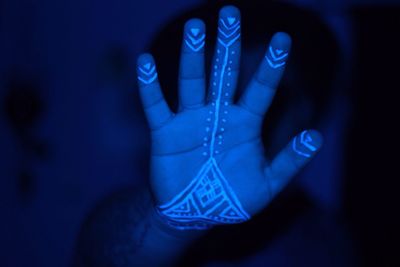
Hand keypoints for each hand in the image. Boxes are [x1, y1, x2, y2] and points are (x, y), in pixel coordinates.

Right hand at [136, 6, 321, 229]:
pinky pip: (155, 105)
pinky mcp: (164, 132)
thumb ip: (290, 161)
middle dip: (228, 43)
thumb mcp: (267, 184)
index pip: (261, 88)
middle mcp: (218, 115)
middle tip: (231, 12)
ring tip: (195, 27)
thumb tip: (317, 136)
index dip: (272, 65)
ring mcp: (190, 121)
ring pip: (192, 81)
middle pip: (224, 73)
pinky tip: (146, 62)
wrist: (194, 212)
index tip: (284, 38)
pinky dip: (149, 85)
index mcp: (245, 124)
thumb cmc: (232, 199)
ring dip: (192, 55)